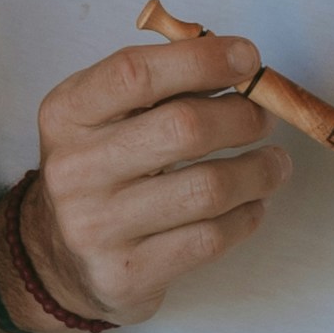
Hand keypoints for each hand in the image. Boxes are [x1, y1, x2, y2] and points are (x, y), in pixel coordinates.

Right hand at [23, 29, 281, 325]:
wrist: (60, 258)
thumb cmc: (102, 169)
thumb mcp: (105, 116)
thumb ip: (161, 85)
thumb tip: (239, 66)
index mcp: (67, 114)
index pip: (135, 73)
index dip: (201, 59)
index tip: (247, 58)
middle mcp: (74, 169)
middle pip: (183, 128)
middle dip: (243, 116)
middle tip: (265, 117)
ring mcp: (97, 226)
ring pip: (207, 189)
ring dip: (258, 171)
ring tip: (274, 163)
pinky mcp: (126, 274)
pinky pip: (210, 239)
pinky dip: (246, 216)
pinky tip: (252, 203)